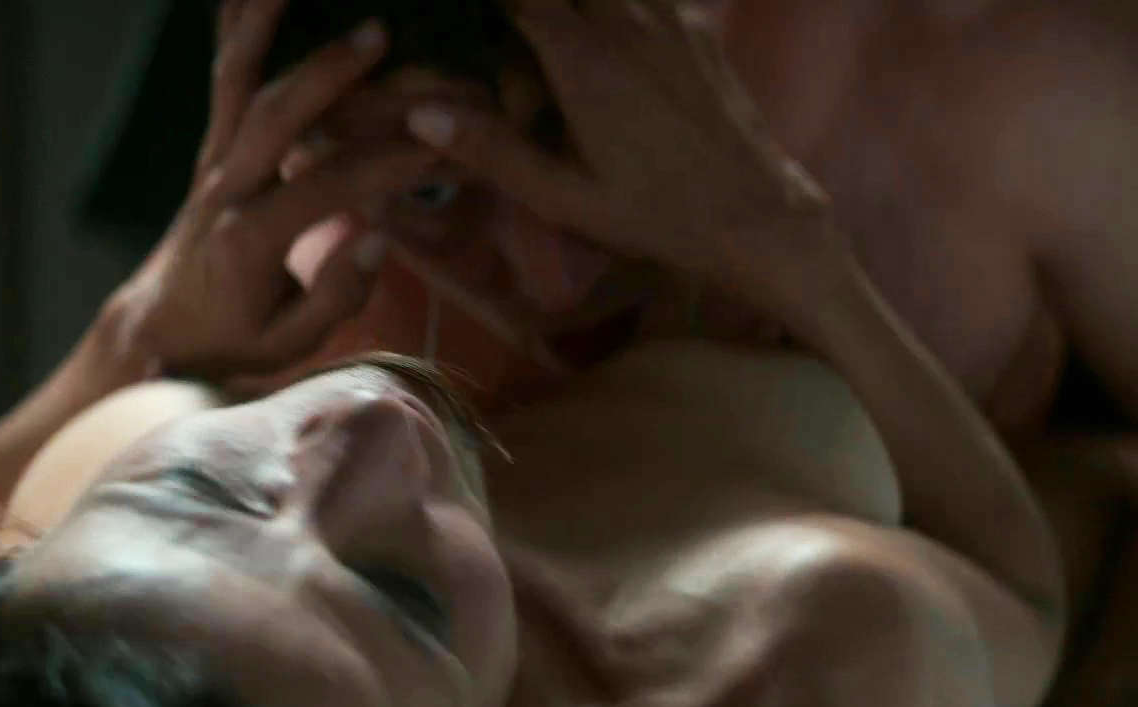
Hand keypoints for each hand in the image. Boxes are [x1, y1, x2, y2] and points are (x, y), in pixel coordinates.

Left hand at [104, 0, 435, 379]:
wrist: (159, 328)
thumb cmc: (232, 340)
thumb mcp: (286, 345)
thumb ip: (333, 297)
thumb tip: (375, 239)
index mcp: (248, 243)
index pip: (326, 191)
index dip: (385, 166)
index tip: (441, 145)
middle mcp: (224, 192)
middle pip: (275, 119)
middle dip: (327, 74)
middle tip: (378, 35)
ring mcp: (213, 163)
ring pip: (239, 86)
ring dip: (265, 29)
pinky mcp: (211, 148)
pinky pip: (225, 82)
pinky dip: (236, 33)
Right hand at [401, 0, 850, 318]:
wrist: (756, 214)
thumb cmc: (651, 214)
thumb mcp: (562, 196)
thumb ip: (490, 150)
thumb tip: (421, 113)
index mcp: (583, 60)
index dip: (492, 8)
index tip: (463, 20)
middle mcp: (627, 22)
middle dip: (534, 7)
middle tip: (517, 34)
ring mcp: (670, 18)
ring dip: (575, 10)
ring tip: (558, 57)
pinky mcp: (699, 28)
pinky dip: (616, 11)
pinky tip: (609, 51)